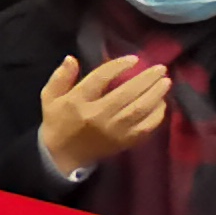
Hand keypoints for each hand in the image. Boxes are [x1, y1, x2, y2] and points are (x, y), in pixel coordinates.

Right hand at [35, 50, 174, 175]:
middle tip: (161, 68)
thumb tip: (71, 58)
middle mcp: (97, 116)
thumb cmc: (58, 122)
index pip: (100, 79)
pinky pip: (145, 128)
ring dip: (155, 95)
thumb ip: (60, 77)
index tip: (134, 59)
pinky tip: (162, 104)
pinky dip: (157, 115)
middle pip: (126, 94)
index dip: (118, 66)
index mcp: (77, 102)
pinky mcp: (124, 142)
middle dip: (146, 79)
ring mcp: (113, 131)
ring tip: (165, 82)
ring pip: (139, 110)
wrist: (64, 156)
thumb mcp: (50, 97)